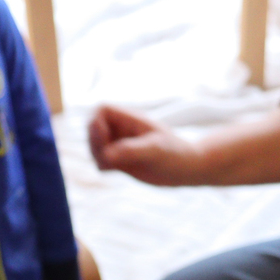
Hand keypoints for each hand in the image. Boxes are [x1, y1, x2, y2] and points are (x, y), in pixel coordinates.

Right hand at [88, 105, 206, 185]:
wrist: (186, 169)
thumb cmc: (175, 154)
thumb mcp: (155, 150)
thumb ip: (130, 150)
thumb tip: (106, 155)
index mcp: (130, 119)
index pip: (102, 109)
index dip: (96, 122)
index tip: (106, 136)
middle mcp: (122, 130)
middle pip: (93, 129)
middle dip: (95, 142)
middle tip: (109, 157)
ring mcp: (120, 145)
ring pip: (95, 147)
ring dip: (98, 156)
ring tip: (115, 165)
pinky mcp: (121, 160)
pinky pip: (101, 161)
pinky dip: (104, 166)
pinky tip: (118, 170)